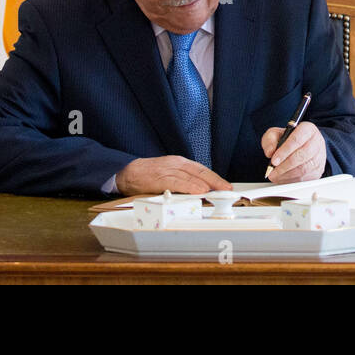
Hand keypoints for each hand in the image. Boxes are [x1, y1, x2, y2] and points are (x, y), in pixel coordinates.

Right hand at [115, 156, 231, 196]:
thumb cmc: (149, 175)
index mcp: (180, 163)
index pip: (202, 170)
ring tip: (217, 191)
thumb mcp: (169, 174)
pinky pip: (177, 182)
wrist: (127, 172)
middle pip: (200, 171)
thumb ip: (183, 180)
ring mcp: (168, 169)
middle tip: (227, 189)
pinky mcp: (159, 177)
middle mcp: (176, 163)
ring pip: (190, 176)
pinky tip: (198, 191)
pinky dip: (189, 186)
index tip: (226, 186)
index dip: (215, 178)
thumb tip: (201, 191)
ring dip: (205, 184)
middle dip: (215, 181)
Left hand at [261, 121, 326, 182]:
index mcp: (308, 129)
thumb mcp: (276, 134)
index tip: (273, 160)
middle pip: (302, 156)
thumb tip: (270, 152)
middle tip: (272, 171)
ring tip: (275, 175)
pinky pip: (305, 178)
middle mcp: (317, 142)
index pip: (297, 140)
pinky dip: (291, 181)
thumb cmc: (289, 139)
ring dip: (287, 175)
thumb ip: (270, 140)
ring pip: (303, 169)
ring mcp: (319, 157)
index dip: (284, 151)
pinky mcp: (318, 170)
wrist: (303, 146)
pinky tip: (282, 178)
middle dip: (284, 166)